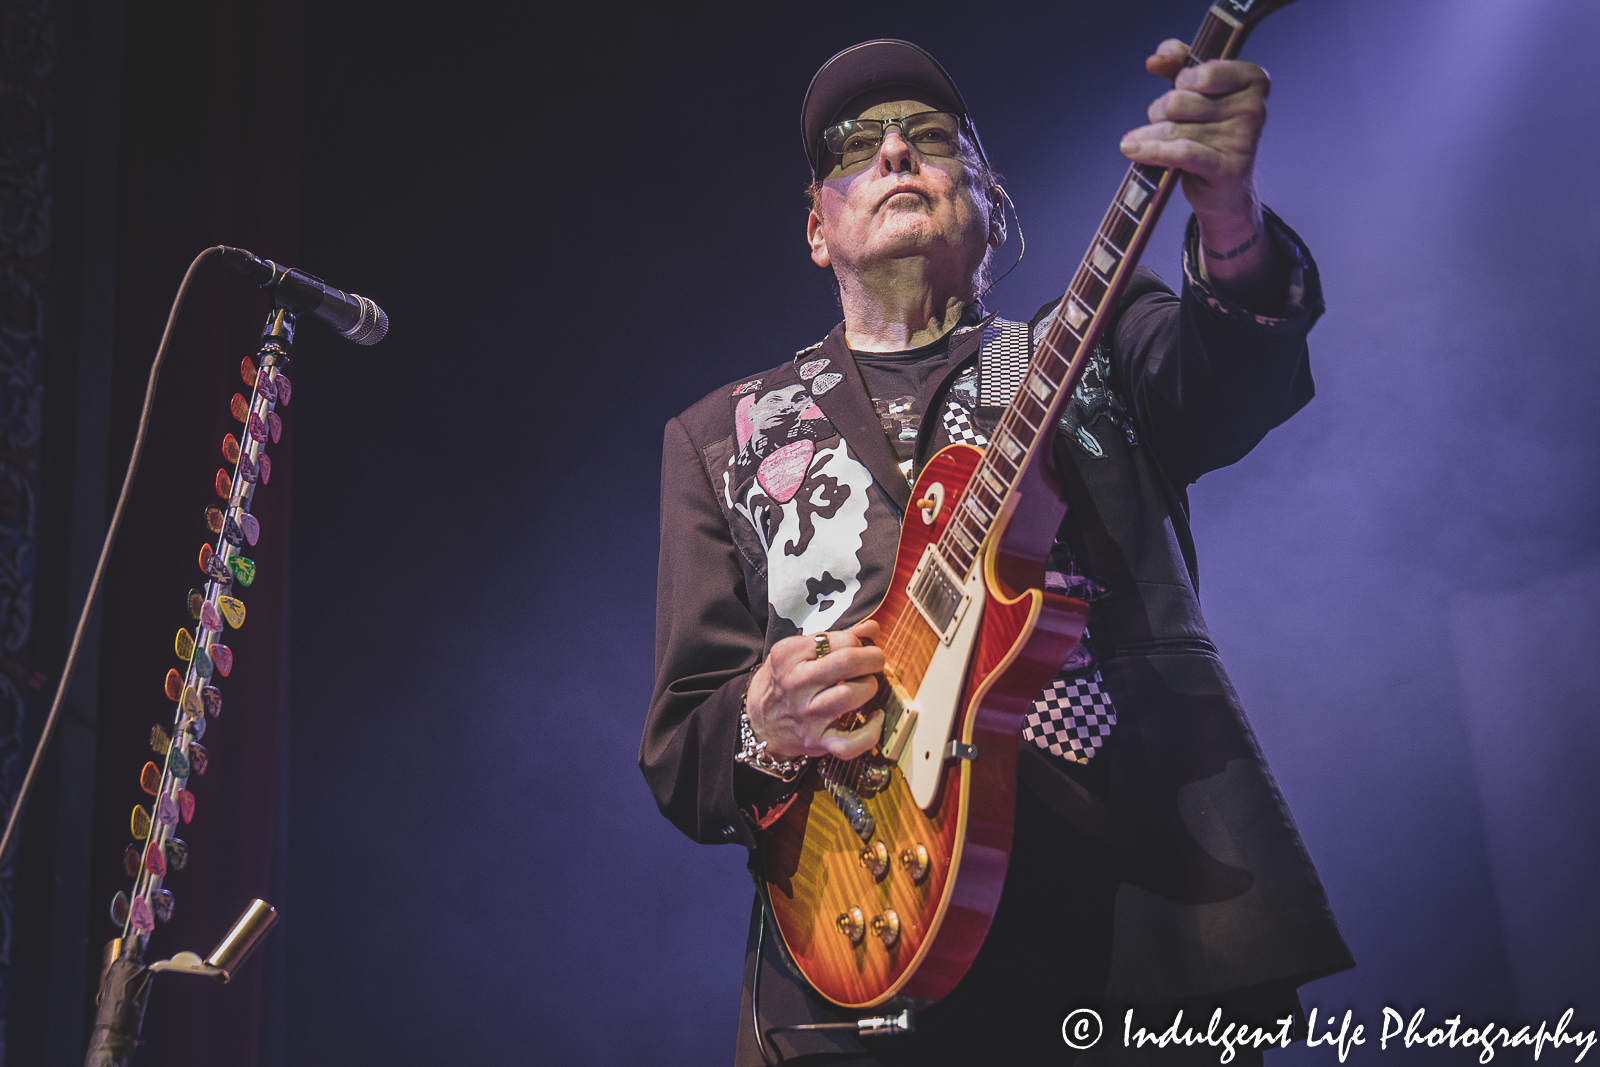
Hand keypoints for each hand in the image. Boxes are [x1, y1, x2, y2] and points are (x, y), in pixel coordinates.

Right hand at [747, 621, 885, 760]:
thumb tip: (872, 628)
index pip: (840, 640)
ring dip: (869, 687)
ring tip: (866, 686)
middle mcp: (796, 684)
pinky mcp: (816, 741)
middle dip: (873, 658)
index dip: (859, 642)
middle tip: (874, 661)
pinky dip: (871, 731)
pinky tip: (875, 718)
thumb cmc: (784, 682)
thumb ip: (836, 638)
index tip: (858, 647)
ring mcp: (807, 715)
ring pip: (851, 695)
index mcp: (789, 655)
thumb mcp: (797, 652)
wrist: (759, 722)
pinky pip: (851, 743)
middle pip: (847, 662)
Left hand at [1121, 39, 1281, 302]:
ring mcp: (1244, 140)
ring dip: (1150, 136)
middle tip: (1165, 124)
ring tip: (1145, 142)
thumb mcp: (1196, 94)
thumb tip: (1156, 60)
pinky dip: (1151, 150)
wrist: (1224, 191)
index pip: (1199, 72)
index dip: (1179, 79)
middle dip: (1160, 111)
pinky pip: (1181, 152)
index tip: (1179, 88)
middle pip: (1179, 101)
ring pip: (1174, 128)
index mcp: (1253, 80)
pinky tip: (1130, 149)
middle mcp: (1255, 108)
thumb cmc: (1208, 135)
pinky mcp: (1228, 168)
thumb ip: (1178, 65)